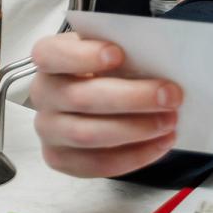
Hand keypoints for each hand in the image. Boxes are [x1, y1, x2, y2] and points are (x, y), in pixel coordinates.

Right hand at [29, 32, 182, 177]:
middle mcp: (43, 94)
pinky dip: (134, 155)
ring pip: (88, 134)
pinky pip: (97, 163)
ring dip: (135, 129)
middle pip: (80, 98)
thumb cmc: (104, 73)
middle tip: (169, 95)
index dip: (83, 56)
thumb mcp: (107, 49)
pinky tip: (159, 142)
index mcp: (48, 59)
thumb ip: (121, 49)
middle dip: (131, 98)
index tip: (118, 54)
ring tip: (169, 121)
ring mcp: (48, 129)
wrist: (95, 104)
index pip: (51, 55)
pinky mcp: (60, 158)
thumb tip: (155, 55)